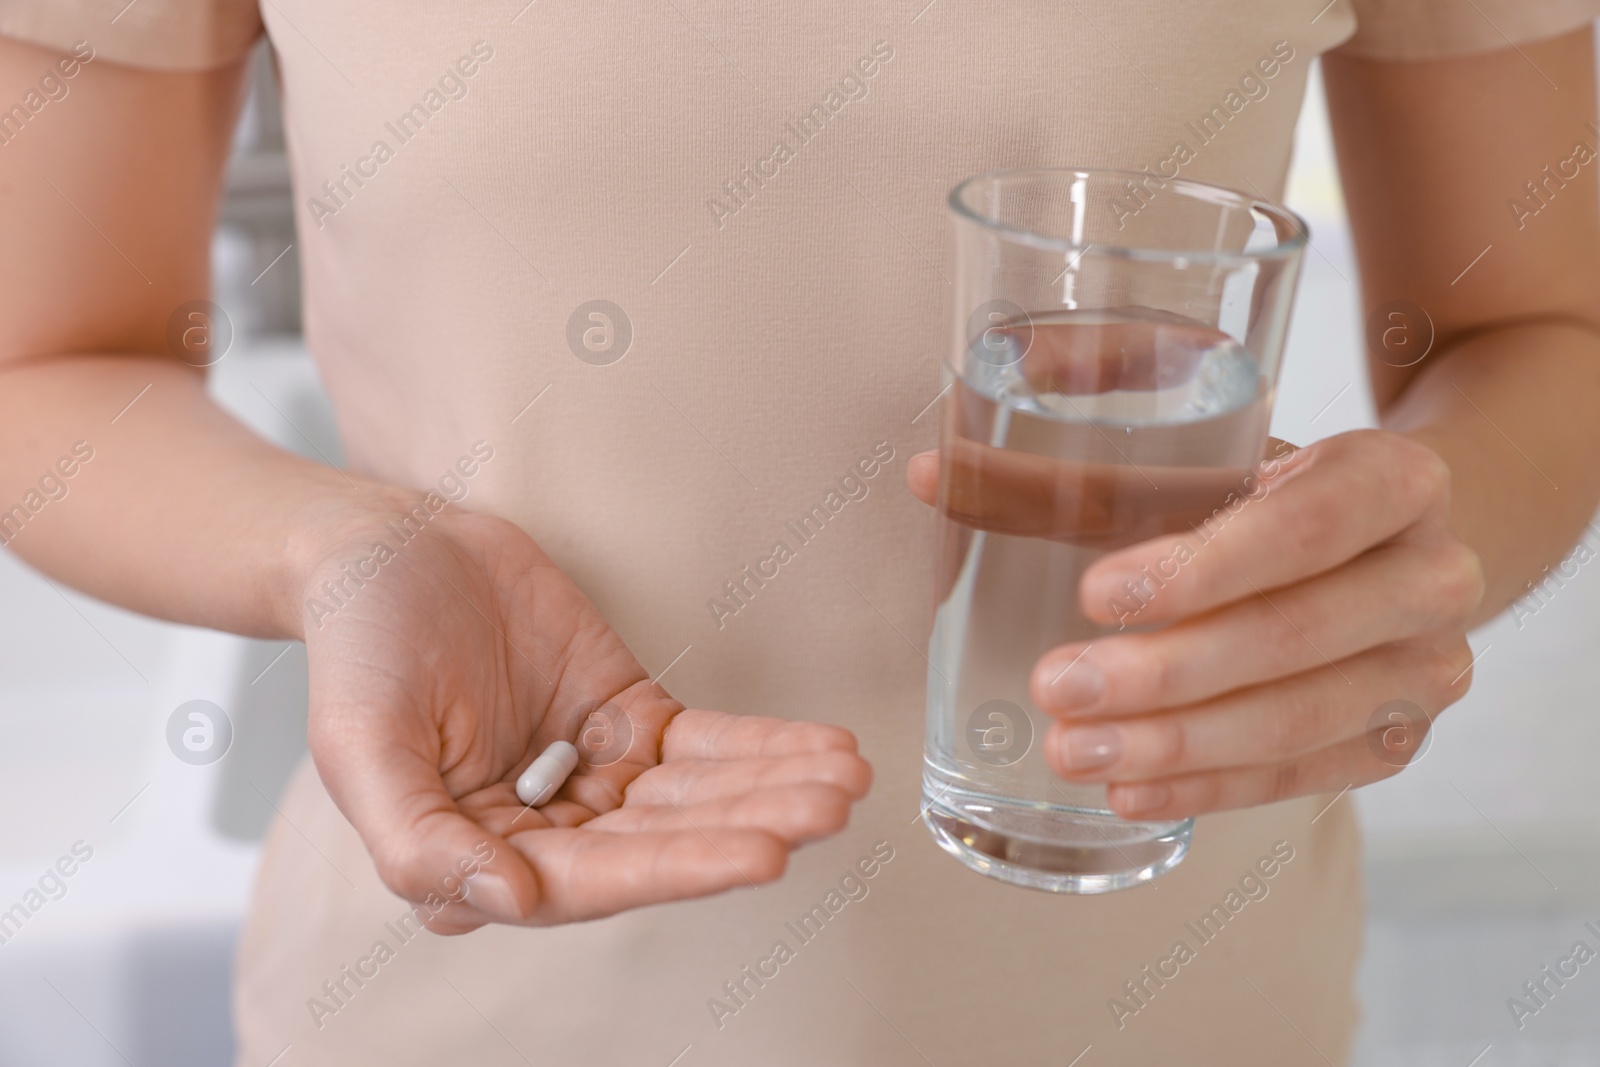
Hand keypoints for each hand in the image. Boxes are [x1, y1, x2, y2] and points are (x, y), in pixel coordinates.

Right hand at [291, 494, 871, 932]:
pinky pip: (708, 744)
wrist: (388, 550)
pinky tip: (825, 750)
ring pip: (699, 797)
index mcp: (479, 857)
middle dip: (753, 825)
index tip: (764, 854)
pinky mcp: (629, 721)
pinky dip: (767, 747)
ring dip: (775, 789)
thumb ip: (422, 842)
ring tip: (847, 778)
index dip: (681, 867)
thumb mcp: (362, 747)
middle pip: (667, 840)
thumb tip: (514, 904)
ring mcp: (595, 776)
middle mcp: (548, 831)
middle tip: (830, 807)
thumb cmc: (358, 648)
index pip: (595, 877)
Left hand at [907, 428, 1483, 819]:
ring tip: (1072, 752)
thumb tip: (933, 472)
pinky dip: (1208, 788)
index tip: (1096, 594)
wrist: (1389, 539)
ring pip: (1297, 722)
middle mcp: (1432, 576)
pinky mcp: (1394, 740)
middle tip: (1056, 686)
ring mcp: (1423, 671)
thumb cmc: (1269, 483)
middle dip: (1167, 674)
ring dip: (1177, 745)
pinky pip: (1300, 778)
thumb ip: (1081, 442)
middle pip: (1295, 637)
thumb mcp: (1207, 442)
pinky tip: (1129, 791)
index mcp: (1394, 478)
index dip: (1203, 565)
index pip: (1306, 525)